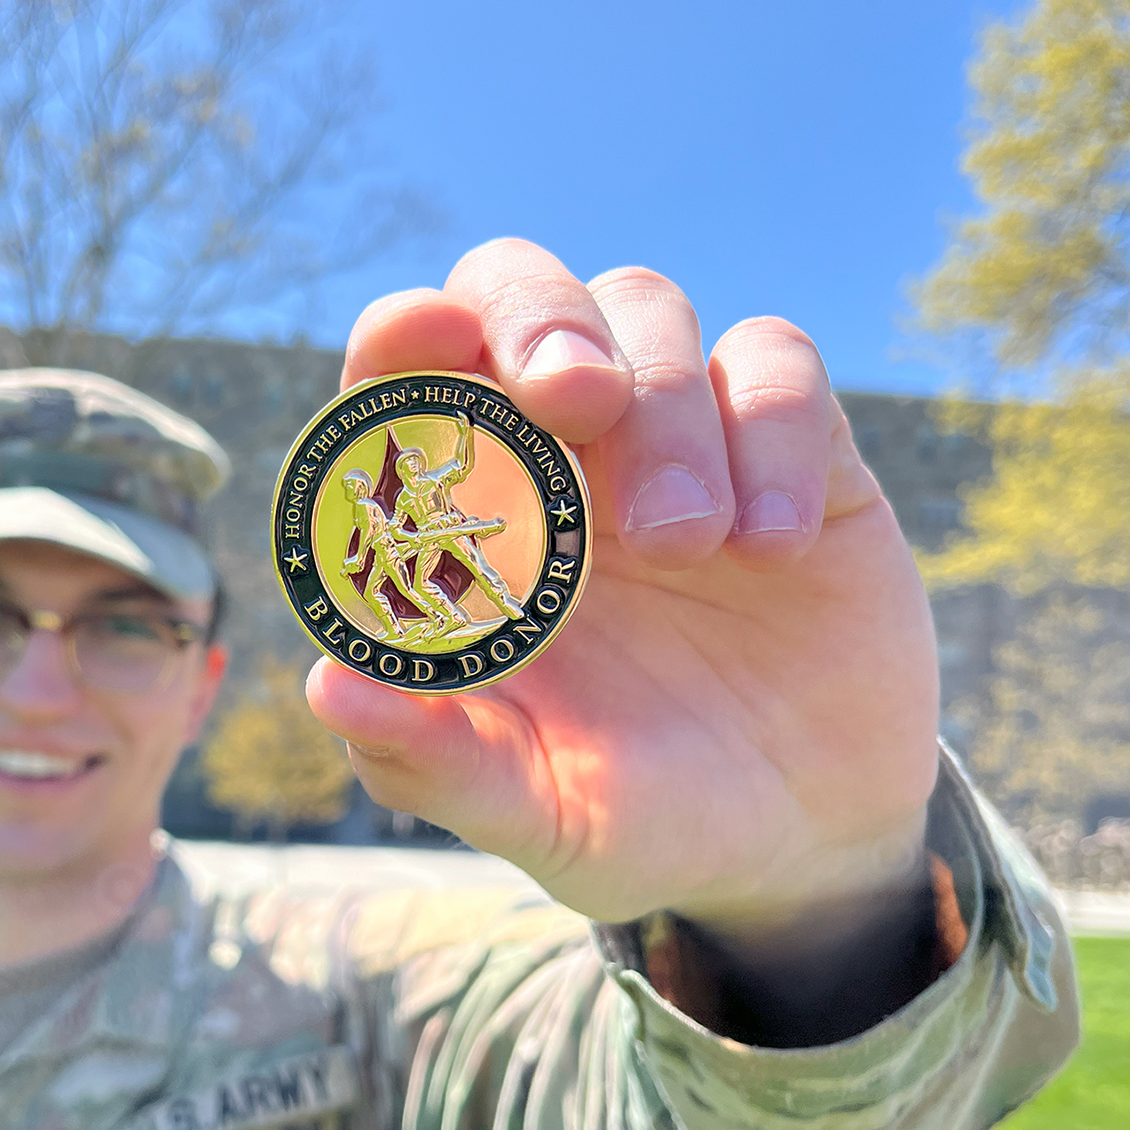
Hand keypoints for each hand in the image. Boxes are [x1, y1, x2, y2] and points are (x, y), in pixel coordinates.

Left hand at [307, 241, 939, 944]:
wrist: (802, 840)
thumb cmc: (638, 817)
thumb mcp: (538, 815)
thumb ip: (435, 761)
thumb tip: (328, 685)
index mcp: (468, 527)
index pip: (407, 381)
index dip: (404, 335)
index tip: (422, 338)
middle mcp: (558, 460)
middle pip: (517, 288)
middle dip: (538, 314)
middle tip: (576, 398)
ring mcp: (676, 442)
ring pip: (647, 309)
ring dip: (663, 406)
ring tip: (690, 546)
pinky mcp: (792, 450)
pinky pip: (776, 364)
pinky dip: (772, 428)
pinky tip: (777, 547)